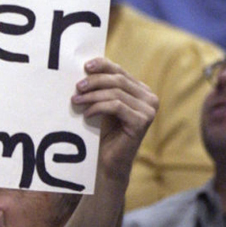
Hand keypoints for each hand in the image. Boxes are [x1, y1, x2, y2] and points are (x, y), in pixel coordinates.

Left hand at [70, 58, 156, 185]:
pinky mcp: (142, 121)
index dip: (103, 65)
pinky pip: (116, 106)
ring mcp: (149, 110)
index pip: (120, 71)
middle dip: (95, 81)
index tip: (85, 66)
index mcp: (142, 90)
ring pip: (116, 93)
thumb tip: (85, 67)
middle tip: (77, 87)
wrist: (109, 161)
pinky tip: (87, 114)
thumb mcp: (103, 104)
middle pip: (118, 79)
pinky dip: (98, 107)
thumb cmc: (104, 132)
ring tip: (76, 100)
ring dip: (92, 95)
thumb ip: (102, 87)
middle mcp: (149, 98)